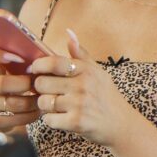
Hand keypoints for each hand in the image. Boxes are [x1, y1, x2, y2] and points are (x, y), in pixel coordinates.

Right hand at [0, 46, 40, 130]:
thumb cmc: (10, 82)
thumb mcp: (9, 70)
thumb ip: (20, 61)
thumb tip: (42, 58)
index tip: (18, 58)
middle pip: (0, 83)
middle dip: (24, 83)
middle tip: (36, 83)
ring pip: (12, 103)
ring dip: (32, 101)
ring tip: (41, 97)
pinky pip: (15, 119)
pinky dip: (31, 114)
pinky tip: (36, 110)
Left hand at [29, 29, 131, 147]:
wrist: (122, 123)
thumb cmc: (106, 95)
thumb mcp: (97, 71)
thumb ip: (81, 53)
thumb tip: (69, 33)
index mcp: (85, 70)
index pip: (54, 62)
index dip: (39, 65)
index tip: (34, 69)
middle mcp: (82, 85)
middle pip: (42, 83)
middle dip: (40, 88)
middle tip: (46, 90)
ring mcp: (79, 104)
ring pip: (43, 102)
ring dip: (44, 105)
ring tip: (54, 104)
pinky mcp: (77, 123)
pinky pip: (49, 119)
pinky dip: (50, 120)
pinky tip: (59, 117)